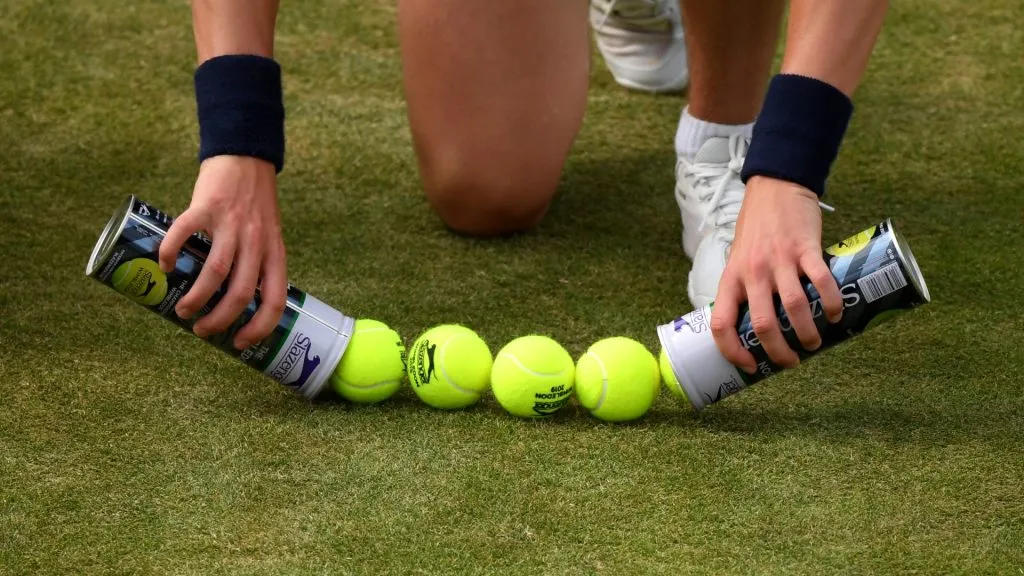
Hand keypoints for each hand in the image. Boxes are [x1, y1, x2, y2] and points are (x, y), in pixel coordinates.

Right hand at [158, 155, 286, 349]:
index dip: (260, 327)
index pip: (275, 300)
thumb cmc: (255, 203)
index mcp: (275, 252)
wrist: (246, 157)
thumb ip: (258, 263)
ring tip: (184, 309)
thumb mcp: (270, 236)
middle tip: (202, 330)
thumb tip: (237, 302)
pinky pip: (184, 234)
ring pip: (215, 272)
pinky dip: (170, 252)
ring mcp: (232, 224)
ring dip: (196, 298)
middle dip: (220, 319)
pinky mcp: (206, 206)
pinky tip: (162, 265)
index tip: (241, 343)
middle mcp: (256, 241)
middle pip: (241, 293)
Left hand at [710, 176, 842, 372]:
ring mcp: (779, 261)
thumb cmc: (756, 231)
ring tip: (814, 342)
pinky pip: (821, 282)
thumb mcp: (738, 261)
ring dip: (808, 333)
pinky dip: (832, 303)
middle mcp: (752, 272)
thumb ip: (745, 289)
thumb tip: (760, 329)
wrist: (775, 188)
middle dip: (779, 352)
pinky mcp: (805, 248)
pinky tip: (837, 314)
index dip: (732, 350)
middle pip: (763, 325)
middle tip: (792, 361)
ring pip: (795, 309)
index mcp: (731, 279)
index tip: (751, 366)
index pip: (721, 323)